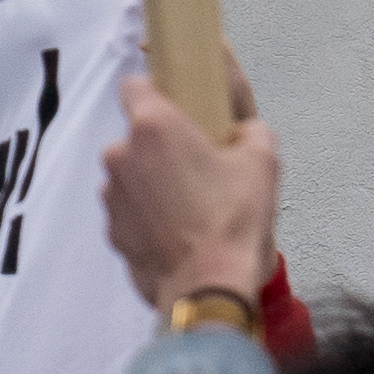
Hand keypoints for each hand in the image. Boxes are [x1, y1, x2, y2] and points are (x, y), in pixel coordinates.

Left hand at [105, 64, 279, 309]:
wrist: (207, 287)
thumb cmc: (233, 220)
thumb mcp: (263, 164)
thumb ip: (251, 132)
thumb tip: (246, 131)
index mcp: (153, 127)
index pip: (134, 86)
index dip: (152, 92)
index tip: (173, 108)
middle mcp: (121, 155)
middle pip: (135, 137)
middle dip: (160, 147)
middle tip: (196, 169)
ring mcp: (111, 194)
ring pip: (129, 175)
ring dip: (150, 183)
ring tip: (188, 207)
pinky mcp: (110, 229)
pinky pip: (128, 210)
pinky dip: (145, 215)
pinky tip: (175, 232)